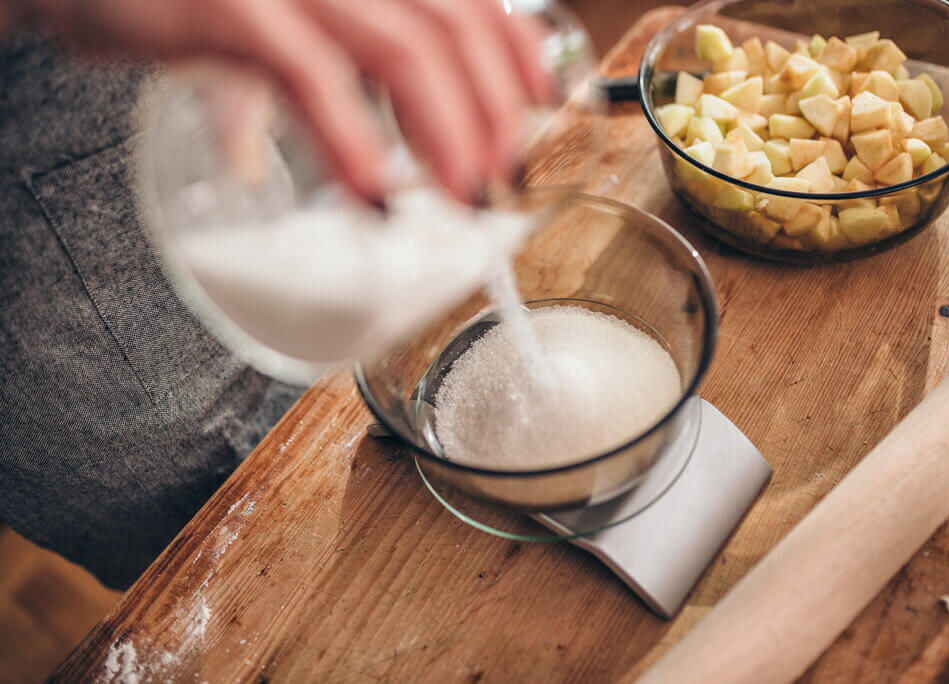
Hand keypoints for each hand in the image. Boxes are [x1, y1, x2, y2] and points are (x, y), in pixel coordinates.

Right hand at [11, 0, 550, 203]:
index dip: (516, 53)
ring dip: (446, 132)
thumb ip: (345, 54)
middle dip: (490, 111)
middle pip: (451, 25)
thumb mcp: (284, 18)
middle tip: (499, 179)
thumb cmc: (190, 1)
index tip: (538, 112)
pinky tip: (371, 192)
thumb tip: (394, 137)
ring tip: (461, 195)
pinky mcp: (231, 8)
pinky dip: (349, 140)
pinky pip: (311, 76)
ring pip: (403, 47)